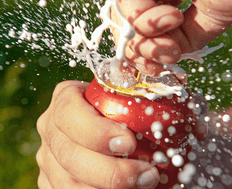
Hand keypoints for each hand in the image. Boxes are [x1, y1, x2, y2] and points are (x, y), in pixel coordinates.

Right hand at [36, 81, 159, 188]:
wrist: (99, 124)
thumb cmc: (115, 105)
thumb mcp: (121, 91)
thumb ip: (131, 84)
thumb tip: (154, 84)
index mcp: (65, 98)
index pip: (69, 112)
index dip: (97, 131)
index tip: (129, 142)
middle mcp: (51, 126)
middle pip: (69, 153)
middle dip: (111, 170)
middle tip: (147, 173)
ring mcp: (48, 155)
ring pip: (69, 181)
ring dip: (108, 188)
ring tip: (142, 183)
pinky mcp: (50, 178)